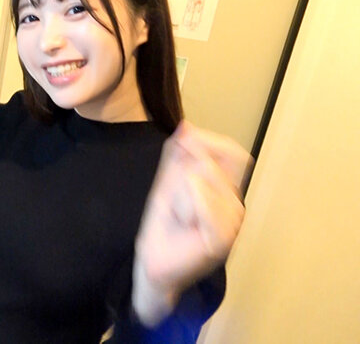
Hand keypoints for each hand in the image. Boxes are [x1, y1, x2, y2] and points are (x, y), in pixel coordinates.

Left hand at [132, 121, 251, 324]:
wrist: (153, 262)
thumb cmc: (163, 226)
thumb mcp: (167, 183)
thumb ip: (177, 155)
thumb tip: (186, 126)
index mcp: (227, 192)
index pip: (232, 153)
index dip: (209, 141)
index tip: (183, 139)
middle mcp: (236, 206)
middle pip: (212, 164)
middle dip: (181, 175)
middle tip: (175, 203)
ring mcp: (233, 223)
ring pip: (201, 180)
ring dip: (178, 195)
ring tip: (179, 217)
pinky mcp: (223, 238)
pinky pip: (202, 199)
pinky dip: (185, 205)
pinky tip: (183, 223)